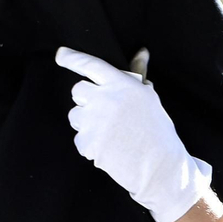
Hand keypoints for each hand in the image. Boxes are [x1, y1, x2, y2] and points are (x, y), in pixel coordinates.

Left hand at [56, 46, 211, 221]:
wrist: (161, 169)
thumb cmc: (158, 133)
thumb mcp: (150, 100)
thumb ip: (138, 75)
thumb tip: (141, 51)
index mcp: (122, 85)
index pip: (90, 65)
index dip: (72, 59)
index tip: (61, 55)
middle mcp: (106, 99)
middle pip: (78, 91)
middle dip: (87, 101)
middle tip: (105, 116)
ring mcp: (95, 121)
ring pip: (75, 116)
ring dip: (87, 125)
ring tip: (110, 136)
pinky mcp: (89, 142)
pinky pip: (79, 139)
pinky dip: (91, 146)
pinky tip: (109, 150)